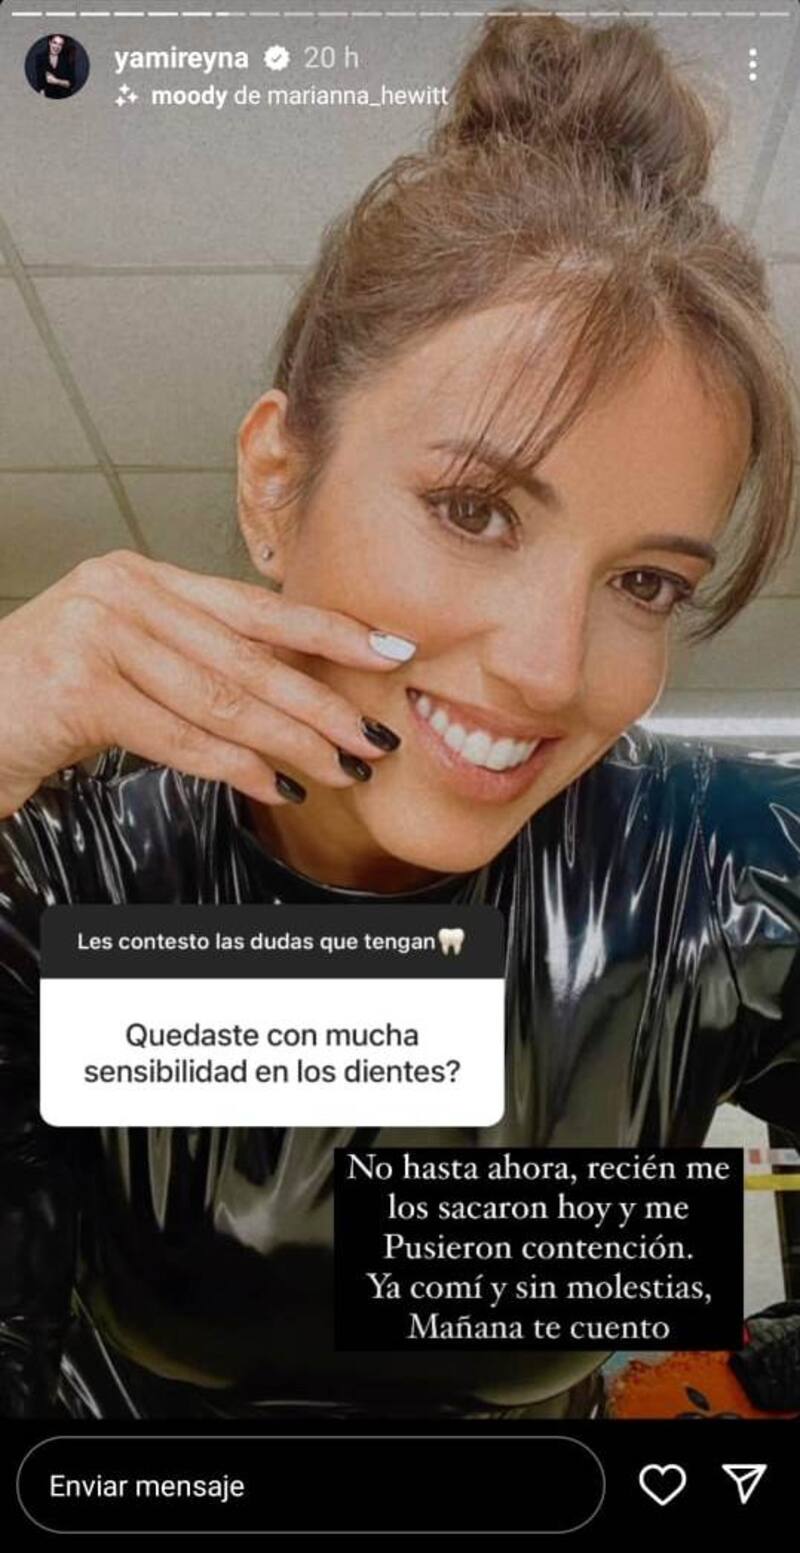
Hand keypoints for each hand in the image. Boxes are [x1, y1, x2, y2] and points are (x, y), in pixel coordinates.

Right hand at [0, 551, 414, 818]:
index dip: (328, 630)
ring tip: (342, 768)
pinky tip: (275, 786)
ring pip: (223, 698)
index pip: (253, 607)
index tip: (391, 648)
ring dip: (292, 741)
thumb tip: (290, 693)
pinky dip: (234, 765)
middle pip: (249, 656)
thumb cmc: (43, 700)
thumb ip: (192, 662)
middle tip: (378, 735)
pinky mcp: (79, 684)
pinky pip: (178, 735)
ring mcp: (99, 633)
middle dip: (323, 701)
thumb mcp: (124, 663)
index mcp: (143, 579)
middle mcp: (123, 592)